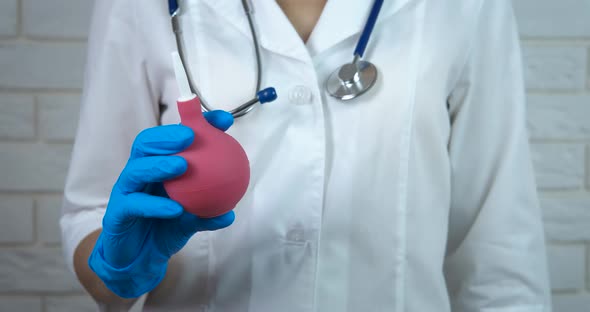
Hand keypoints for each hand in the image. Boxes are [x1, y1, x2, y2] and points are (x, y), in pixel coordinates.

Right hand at [88, 111, 234, 298]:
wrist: (138, 260)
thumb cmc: (163, 229)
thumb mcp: (190, 220)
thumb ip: (207, 215)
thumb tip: (231, 214)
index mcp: (157, 166)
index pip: (173, 138)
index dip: (196, 124)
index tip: (222, 121)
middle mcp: (139, 173)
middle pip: (147, 144)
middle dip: (168, 135)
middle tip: (191, 136)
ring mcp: (126, 191)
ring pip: (136, 170)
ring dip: (159, 165)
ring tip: (182, 165)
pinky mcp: (116, 212)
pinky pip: (134, 205)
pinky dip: (155, 206)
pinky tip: (176, 209)